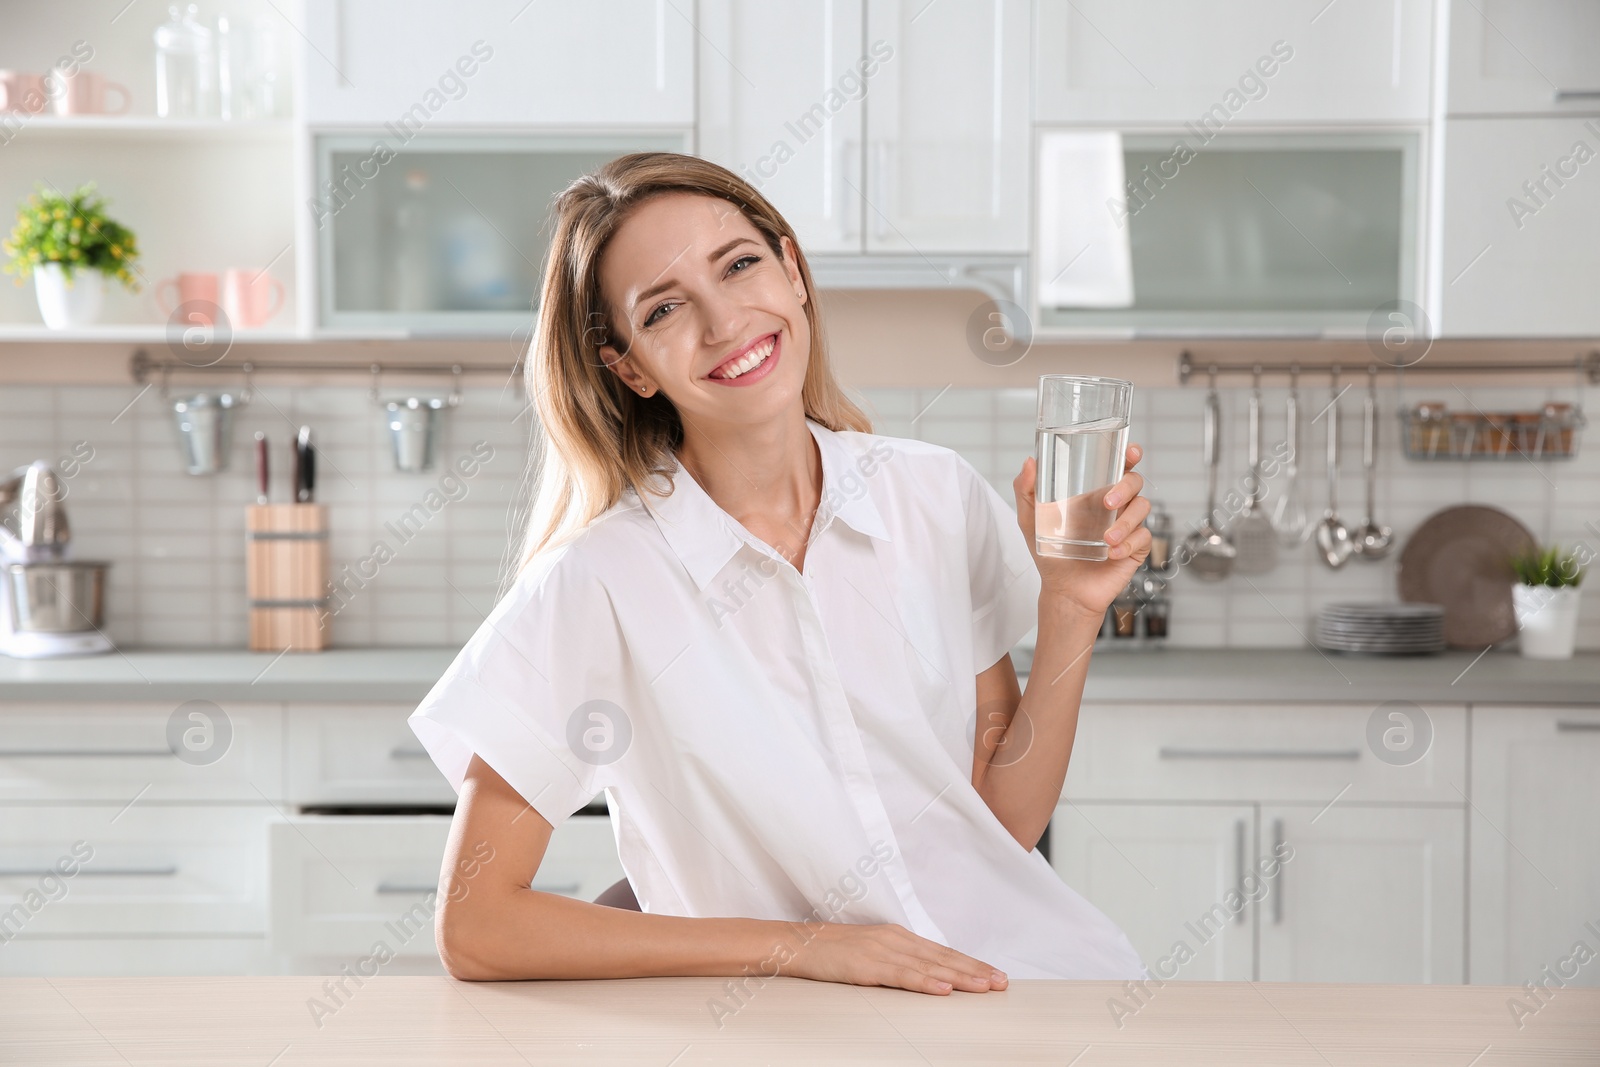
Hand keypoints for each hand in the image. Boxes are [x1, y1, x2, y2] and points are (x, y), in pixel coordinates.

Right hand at [779, 921, 1008, 994]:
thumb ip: (896, 961)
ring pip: (930, 966)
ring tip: (984, 986)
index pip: (941, 952)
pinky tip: (944, 988)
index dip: (970, 963)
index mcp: (897, 937)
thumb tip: (924, 975)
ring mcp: (882, 951)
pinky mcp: (868, 965)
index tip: (993, 974)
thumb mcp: (870, 953)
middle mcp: (895, 939)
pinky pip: (903, 975)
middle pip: (943, 957)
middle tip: (1001, 982)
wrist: (796, 944)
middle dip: (975, 970)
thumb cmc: (831, 952)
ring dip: (960, 977)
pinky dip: (926, 981)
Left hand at [1013, 443, 1150, 616]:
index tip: (1129, 451)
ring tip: (1106, 539)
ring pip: (1142, 508)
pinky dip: (1128, 544)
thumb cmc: (1051, 554)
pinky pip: (1143, 537)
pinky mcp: (1135, 547)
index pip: (1117, 465)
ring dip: (1126, 522)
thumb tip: (1030, 461)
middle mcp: (1115, 505)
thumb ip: (1026, 490)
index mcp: (1094, 491)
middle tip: (1106, 502)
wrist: (1064, 591)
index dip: (1128, 454)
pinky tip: (1111, 553)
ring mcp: (1128, 525)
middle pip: (1134, 481)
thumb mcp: (1031, 520)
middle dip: (1125, 487)